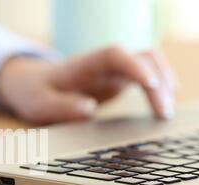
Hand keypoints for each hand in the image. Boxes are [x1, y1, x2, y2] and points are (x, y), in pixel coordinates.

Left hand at [0, 46, 176, 123]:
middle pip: (141, 57)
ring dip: (164, 84)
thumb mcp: (40, 104)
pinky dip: (159, 89)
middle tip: (162, 113)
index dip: (135, 66)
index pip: (114, 55)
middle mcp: (104, 63)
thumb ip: (61, 106)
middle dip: (158, 80)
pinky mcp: (118, 80)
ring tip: (165, 114)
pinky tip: (163, 107)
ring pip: (150, 63)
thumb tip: (89, 109)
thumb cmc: (35, 93)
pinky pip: (146, 77)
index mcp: (84, 63)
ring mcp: (113, 70)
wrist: (32, 84)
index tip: (151, 84)